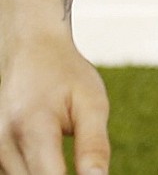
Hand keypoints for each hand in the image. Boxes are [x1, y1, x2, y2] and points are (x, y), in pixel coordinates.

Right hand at [0, 35, 109, 174]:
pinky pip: (12, 174)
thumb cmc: (67, 75)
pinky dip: (33, 171)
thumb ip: (94, 145)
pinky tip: (49, 159)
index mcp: (32, 128)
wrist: (30, 49)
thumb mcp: (91, 103)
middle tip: (83, 167)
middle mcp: (3, 142)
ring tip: (62, 156)